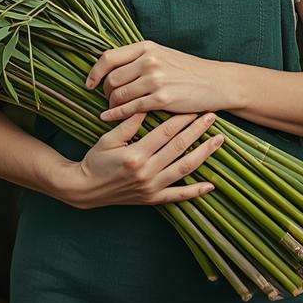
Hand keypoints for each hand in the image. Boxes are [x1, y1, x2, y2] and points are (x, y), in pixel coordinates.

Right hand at [62, 110, 226, 209]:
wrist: (84, 189)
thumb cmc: (95, 160)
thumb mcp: (108, 138)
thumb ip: (128, 123)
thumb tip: (146, 104)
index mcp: (136, 155)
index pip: (165, 133)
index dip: (182, 118)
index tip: (194, 106)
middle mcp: (147, 172)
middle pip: (179, 147)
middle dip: (197, 130)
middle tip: (212, 115)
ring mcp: (151, 188)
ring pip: (184, 169)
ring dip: (203, 154)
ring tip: (218, 140)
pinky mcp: (152, 199)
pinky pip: (177, 196)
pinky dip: (195, 192)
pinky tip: (210, 185)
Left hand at [84, 40, 233, 121]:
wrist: (217, 82)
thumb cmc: (189, 70)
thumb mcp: (164, 54)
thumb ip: (140, 58)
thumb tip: (114, 67)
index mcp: (147, 47)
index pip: (109, 57)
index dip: (94, 72)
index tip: (89, 83)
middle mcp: (149, 61)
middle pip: (111, 79)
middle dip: (105, 92)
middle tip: (107, 100)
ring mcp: (155, 80)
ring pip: (118, 95)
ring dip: (111, 105)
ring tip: (112, 110)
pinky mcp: (161, 99)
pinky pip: (130, 109)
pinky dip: (116, 115)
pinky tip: (109, 118)